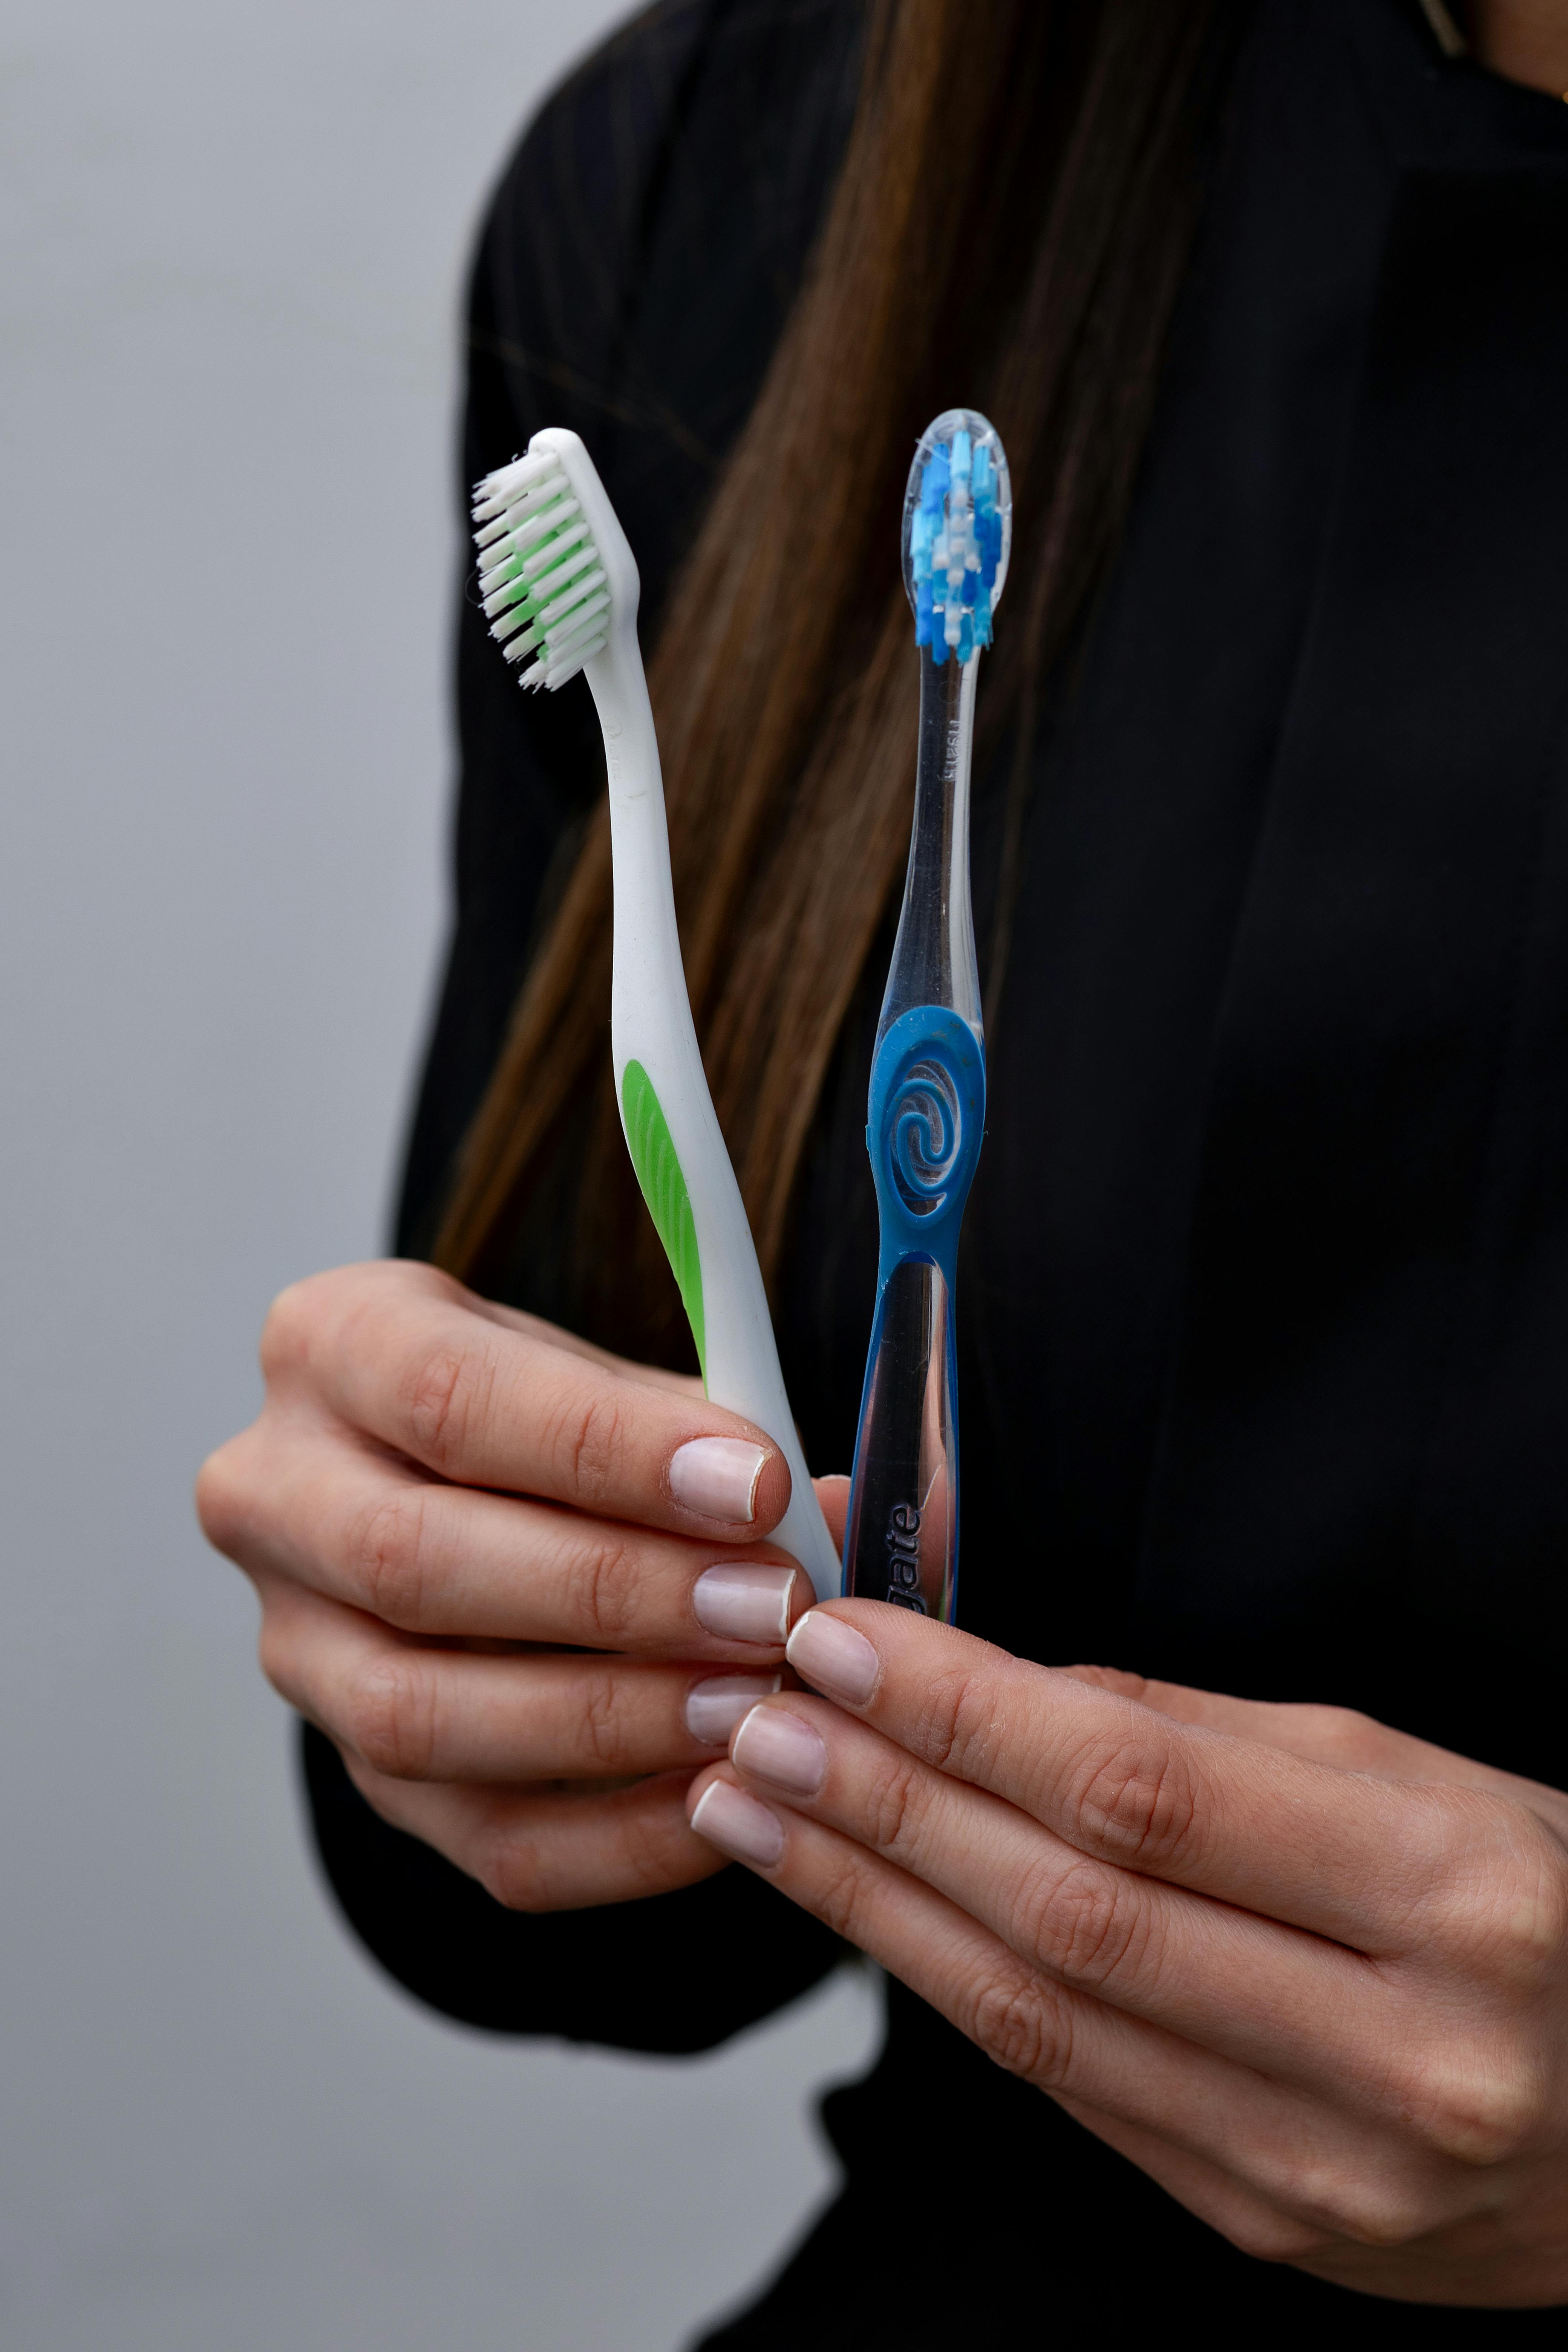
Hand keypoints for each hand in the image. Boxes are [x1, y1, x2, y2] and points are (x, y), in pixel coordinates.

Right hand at [197, 1259, 836, 1909]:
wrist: (476, 1483)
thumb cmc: (562, 1417)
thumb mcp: (624, 1378)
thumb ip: (728, 1436)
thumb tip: (870, 1516)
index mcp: (333, 1346)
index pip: (452, 1398)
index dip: (609, 1449)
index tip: (757, 1486)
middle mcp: (272, 1495)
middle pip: (415, 1560)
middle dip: (612, 1592)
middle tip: (768, 1607)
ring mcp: (295, 1646)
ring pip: (419, 1713)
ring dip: (607, 1719)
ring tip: (753, 1705)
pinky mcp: (355, 1768)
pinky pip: (476, 1835)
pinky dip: (613, 1836)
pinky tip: (723, 1802)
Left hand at [688, 1604, 1567, 2305]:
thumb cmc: (1545, 1919)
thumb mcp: (1427, 1780)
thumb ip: (1220, 1739)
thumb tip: (1026, 1688)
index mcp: (1451, 1899)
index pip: (1147, 1789)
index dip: (972, 1711)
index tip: (850, 1642)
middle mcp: (1391, 2052)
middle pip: (1073, 1905)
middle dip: (888, 1801)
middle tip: (762, 1718)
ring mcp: (1324, 2168)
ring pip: (1042, 2015)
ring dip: (873, 1903)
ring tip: (758, 1807)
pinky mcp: (1268, 2228)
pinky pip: (1073, 2091)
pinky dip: (949, 1988)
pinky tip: (866, 1912)